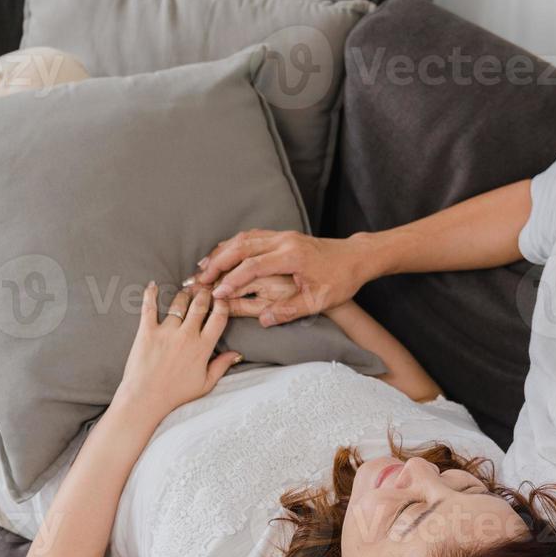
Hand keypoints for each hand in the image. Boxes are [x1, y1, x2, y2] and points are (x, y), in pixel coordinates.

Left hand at [117, 283, 242, 415]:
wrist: (145, 399)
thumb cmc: (176, 395)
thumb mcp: (205, 384)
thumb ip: (221, 366)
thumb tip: (237, 354)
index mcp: (203, 347)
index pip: (218, 317)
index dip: (222, 304)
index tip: (222, 297)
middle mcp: (187, 336)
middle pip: (200, 305)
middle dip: (205, 293)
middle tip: (205, 287)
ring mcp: (166, 332)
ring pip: (178, 303)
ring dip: (184, 294)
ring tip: (187, 289)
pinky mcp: (147, 331)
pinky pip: (149, 307)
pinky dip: (150, 294)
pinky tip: (152, 285)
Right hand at [191, 229, 369, 326]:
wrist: (356, 258)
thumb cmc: (340, 280)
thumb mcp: (318, 301)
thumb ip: (290, 311)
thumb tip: (264, 320)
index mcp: (292, 256)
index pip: (253, 265)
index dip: (233, 279)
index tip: (217, 293)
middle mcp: (284, 241)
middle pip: (242, 247)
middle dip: (218, 262)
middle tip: (199, 278)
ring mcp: (283, 236)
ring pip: (244, 238)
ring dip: (222, 252)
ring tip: (204, 266)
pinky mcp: (283, 236)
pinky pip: (252, 236)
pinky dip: (233, 245)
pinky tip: (222, 255)